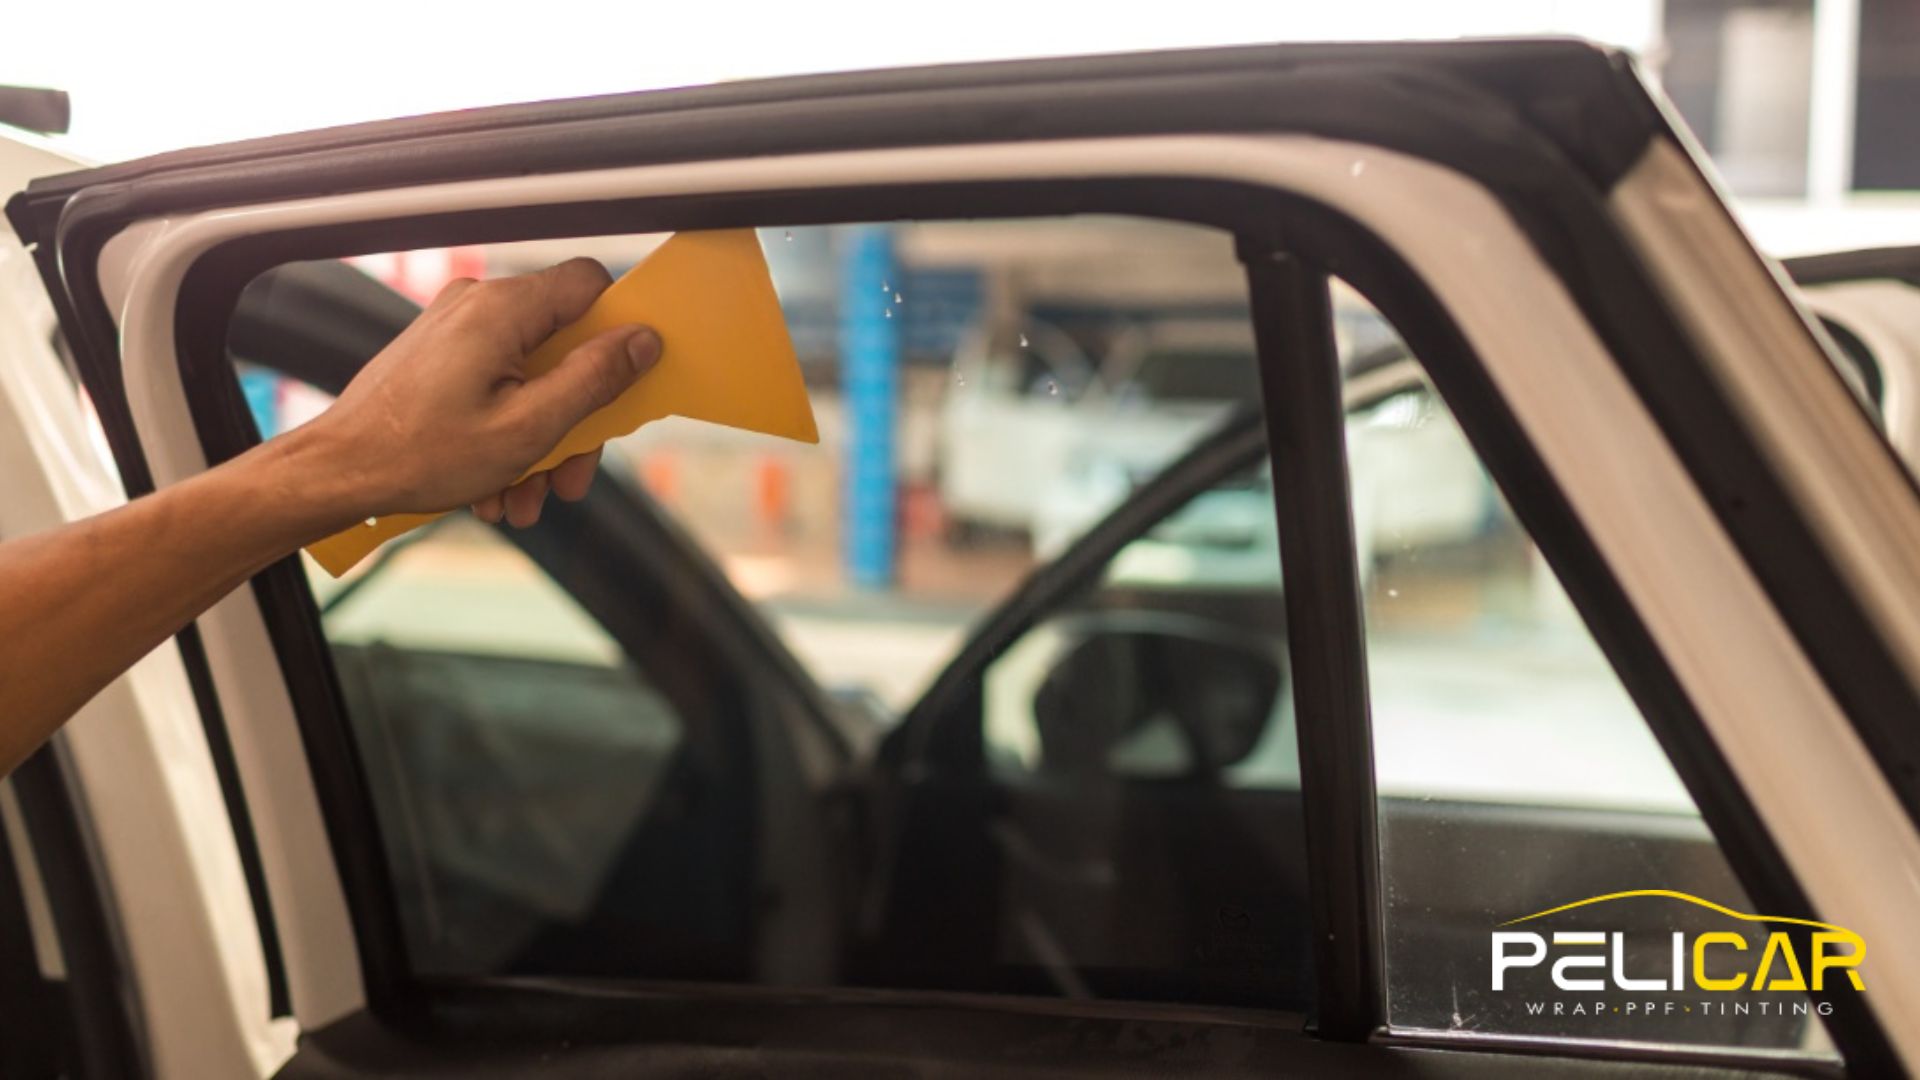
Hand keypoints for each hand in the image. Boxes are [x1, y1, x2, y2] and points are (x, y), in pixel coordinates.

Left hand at [299, 258, 659, 527]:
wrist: (336, 471)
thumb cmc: (417, 453)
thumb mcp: (529, 426)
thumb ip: (594, 379)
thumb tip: (642, 342)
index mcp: (503, 310)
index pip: (591, 285)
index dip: (620, 329)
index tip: (631, 377)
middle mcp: (478, 305)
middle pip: (564, 344)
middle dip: (577, 415)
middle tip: (571, 473)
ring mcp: (456, 329)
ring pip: (532, 373)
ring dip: (541, 438)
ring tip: (526, 495)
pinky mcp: (441, 355)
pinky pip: (498, 384)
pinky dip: (508, 431)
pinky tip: (497, 486)